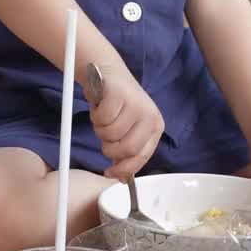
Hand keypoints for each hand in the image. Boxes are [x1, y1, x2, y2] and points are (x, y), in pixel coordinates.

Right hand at [87, 64, 164, 179]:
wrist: (107, 72)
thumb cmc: (117, 104)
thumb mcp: (127, 128)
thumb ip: (126, 151)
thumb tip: (120, 178)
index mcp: (155, 127)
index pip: (141, 157)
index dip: (124, 169)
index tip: (109, 173)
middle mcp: (150, 116)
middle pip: (126, 149)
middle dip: (109, 148)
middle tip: (104, 137)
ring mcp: (136, 104)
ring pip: (111, 134)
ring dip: (100, 129)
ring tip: (103, 117)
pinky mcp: (119, 94)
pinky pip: (102, 118)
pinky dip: (95, 116)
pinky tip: (99, 106)